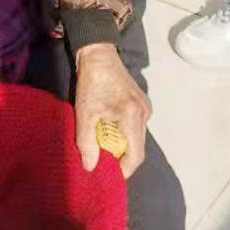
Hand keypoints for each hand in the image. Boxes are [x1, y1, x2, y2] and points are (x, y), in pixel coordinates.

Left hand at [72, 44, 149, 180]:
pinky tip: (109, 130)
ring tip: (103, 145)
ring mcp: (145, 107)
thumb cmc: (91, 83)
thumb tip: (90, 167)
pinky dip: (124, 133)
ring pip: (136, 137)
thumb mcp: (85, 113)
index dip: (124, 169)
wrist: (98, 55)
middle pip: (137, 147)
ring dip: (122, 144)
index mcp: (132, 117)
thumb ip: (87, 142)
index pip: (135, 155)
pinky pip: (136, 126)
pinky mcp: (141, 102)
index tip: (109, 174)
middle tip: (103, 161)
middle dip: (121, 157)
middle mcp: (144, 113)